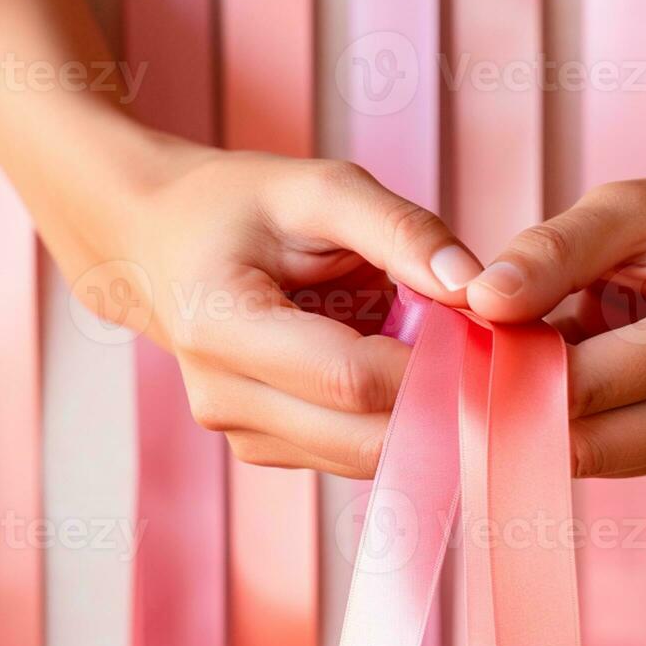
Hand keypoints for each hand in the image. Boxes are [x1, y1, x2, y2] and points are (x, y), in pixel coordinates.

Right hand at [69, 133, 482, 477]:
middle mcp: (222, 396)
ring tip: (445, 352)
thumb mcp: (317, 188)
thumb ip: (399, 229)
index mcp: (220, 325)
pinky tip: (406, 371)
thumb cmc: (238, 207)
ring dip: (421, 416)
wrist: (157, 242)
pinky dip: (394, 422)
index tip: (488, 333)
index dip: (430, 366)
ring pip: (365, 456)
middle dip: (439, 401)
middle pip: (363, 435)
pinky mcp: (264, 448)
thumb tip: (474, 286)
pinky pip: (352, 454)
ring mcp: (240, 433)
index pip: (350, 378)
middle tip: (487, 352)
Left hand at [465, 144, 645, 477]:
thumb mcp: (630, 208)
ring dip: (552, 418)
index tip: (464, 345)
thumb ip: (553, 252)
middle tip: (482, 358)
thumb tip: (481, 301)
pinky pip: (622, 458)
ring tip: (540, 353)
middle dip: (522, 406)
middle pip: (590, 442)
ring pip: (599, 461)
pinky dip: (586, 424)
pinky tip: (578, 374)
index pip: (587, 385)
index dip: (511, 372)